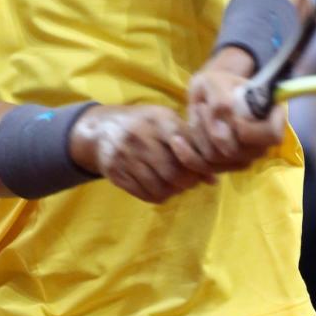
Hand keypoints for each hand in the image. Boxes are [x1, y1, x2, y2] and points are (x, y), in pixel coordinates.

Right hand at [69, 104, 215, 203]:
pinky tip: (162, 188)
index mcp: (157, 119)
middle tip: (192, 181)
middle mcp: (139, 136)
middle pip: (173, 172)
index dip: (197, 162)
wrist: (101, 129)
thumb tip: (213, 178)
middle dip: (188, 182)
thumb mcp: (166, 123)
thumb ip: (190, 144)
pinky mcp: (116, 174)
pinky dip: (159, 196)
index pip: (184, 144)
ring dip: (174, 191)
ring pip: (159, 187)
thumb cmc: (144, 124)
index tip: (201, 167)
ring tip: (177, 185)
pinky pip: (144, 194)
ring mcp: (125, 156)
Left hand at [187, 49, 285, 171]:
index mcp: (273, 118)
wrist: (207, 95)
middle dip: (213, 128)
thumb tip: (223, 126)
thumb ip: (221, 99)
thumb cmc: (217, 85)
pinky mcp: (225, 167)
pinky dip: (187, 154)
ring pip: (217, 158)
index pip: (271, 135)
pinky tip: (177, 140)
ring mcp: (244, 158)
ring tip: (196, 112)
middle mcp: (262, 143)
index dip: (248, 129)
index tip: (228, 111)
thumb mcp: (216, 81)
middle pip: (238, 150)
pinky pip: (204, 168)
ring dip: (200, 134)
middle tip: (203, 106)